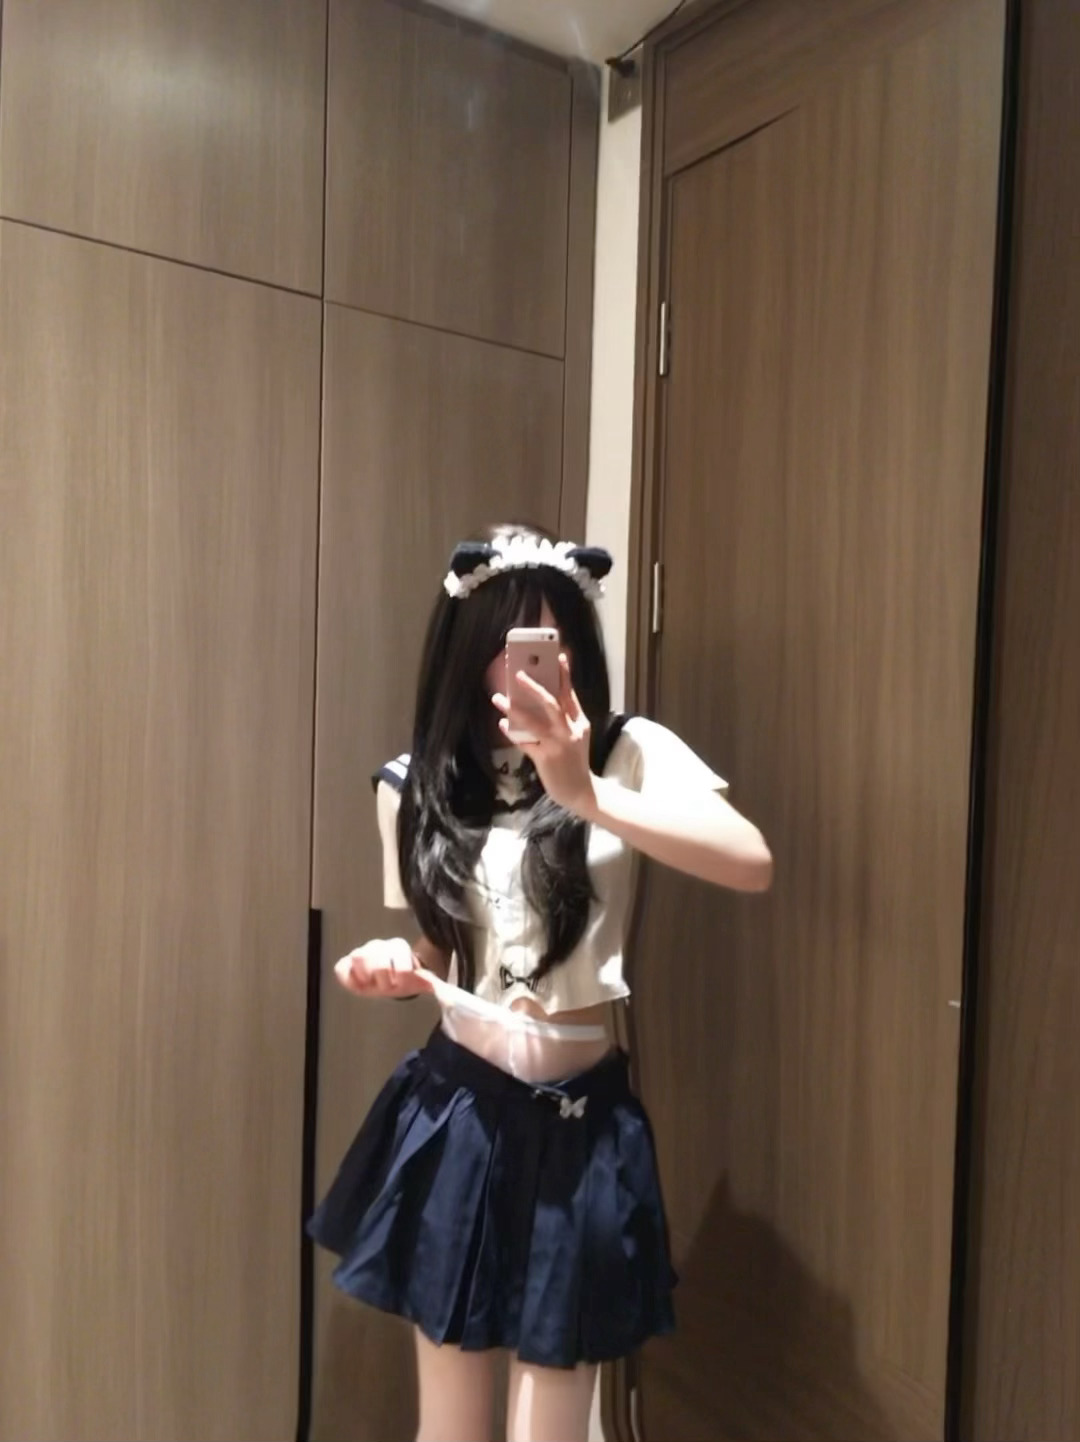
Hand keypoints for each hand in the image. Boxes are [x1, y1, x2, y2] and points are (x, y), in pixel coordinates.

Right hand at [334, 938, 434, 998]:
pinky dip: (348, 980)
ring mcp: (361, 952)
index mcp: (399, 947)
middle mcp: (379, 946)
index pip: (399, 954)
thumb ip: (432, 983)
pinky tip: (359, 986)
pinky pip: (341, 968)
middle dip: (383, 977)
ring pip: (359, 956)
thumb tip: (440, 988)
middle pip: (378, 957)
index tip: (400, 982)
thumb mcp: (420, 981)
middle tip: (386, 986)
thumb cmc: (405, 979)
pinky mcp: (346, 963)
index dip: (401, 972)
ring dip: (366, 976)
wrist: (390, 978)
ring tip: (372, 984)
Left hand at [492, 655, 595, 816]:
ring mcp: (557, 745)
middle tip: (518, 674)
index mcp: (579, 722)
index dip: (564, 675)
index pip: (570, 694)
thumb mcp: (576, 737)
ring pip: (532, 721)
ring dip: (513, 709)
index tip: (558, 656)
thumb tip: (539, 701)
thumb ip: (563, 720)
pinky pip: (524, 742)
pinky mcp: (545, 758)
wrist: (580, 791)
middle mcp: (569, 731)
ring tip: (498, 698)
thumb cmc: (574, 761)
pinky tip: (502, 725)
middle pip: (551, 703)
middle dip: (534, 687)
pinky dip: (512, 733)